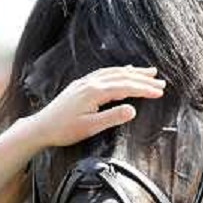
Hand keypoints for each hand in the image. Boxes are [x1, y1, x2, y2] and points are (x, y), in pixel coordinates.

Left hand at [28, 66, 165, 146]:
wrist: (41, 127)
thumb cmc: (64, 130)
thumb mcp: (90, 128)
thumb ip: (112, 117)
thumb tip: (133, 110)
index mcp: (94, 92)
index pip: (126, 87)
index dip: (144, 89)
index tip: (160, 92)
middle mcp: (90, 83)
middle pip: (122, 77)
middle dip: (143, 79)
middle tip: (161, 82)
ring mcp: (84, 82)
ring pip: (113, 72)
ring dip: (132, 72)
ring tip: (148, 72)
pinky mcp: (80, 85)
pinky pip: (103, 73)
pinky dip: (117, 71)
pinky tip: (123, 72)